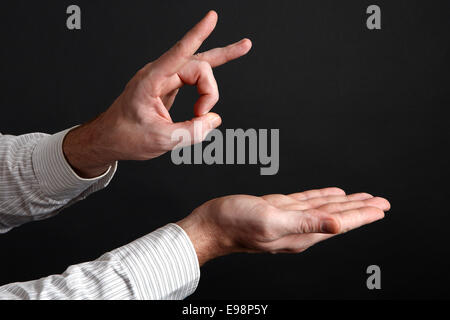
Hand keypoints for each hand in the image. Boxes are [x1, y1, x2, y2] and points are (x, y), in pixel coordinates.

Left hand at [63, 11, 251, 177]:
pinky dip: (208, 83)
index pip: (179, 54)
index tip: (211, 17)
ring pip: (198, 70)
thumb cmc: (127, 137)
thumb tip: (214, 119)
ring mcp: (164, 79)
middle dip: (209, 91)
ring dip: (212, 84)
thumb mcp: (161, 140)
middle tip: (202, 115)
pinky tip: (224, 60)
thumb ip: (192, 131)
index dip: (197, 34)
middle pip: (197, 67)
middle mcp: (158, 74)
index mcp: (150, 81)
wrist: (110, 139)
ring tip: (242, 48)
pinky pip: (195, 78)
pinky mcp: (170, 86)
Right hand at [177, 188, 389, 265]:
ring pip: (324, 208)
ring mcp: (289, 218)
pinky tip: (331, 194)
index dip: (362, 215)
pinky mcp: (278, 208)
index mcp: (302, 233)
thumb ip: (306, 223)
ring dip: (344, 203)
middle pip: (337, 216)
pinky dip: (322, 197)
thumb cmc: (236, 224)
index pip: (340, 223)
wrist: (212, 225)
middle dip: (360, 208)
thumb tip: (338, 225)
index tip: (381, 208)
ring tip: (362, 198)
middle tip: (381, 202)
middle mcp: (300, 228)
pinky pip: (308, 202)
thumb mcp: (273, 222)